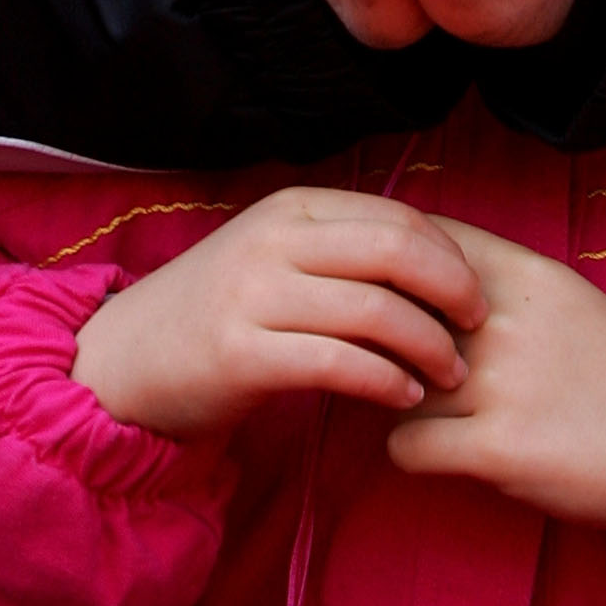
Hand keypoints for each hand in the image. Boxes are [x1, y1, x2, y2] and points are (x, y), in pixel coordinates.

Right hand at [71, 186, 485, 439]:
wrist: (126, 362)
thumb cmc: (220, 312)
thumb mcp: (277, 260)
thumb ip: (342, 252)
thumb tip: (437, 264)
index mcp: (292, 208)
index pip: (397, 216)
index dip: (450, 254)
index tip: (477, 292)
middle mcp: (274, 240)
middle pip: (395, 251)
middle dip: (452, 290)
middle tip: (478, 328)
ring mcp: (253, 294)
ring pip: (374, 309)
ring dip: (428, 345)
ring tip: (450, 375)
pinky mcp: (239, 353)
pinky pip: (337, 363)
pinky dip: (384, 380)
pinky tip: (404, 397)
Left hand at [387, 218, 605, 533]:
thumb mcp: (570, 302)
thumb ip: (502, 285)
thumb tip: (425, 277)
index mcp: (528, 273)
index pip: (423, 238)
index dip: (394, 265)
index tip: (391, 292)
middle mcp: (507, 319)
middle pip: (397, 310)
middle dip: (389, 339)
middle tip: (401, 366)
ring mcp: (501, 384)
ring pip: (393, 381)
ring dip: (399, 401)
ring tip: (430, 415)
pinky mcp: (497, 449)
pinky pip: (405, 445)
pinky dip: (410, 453)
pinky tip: (438, 454)